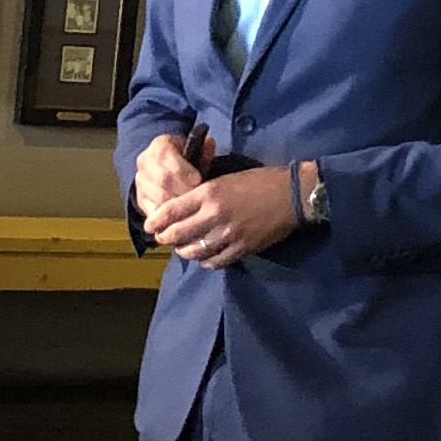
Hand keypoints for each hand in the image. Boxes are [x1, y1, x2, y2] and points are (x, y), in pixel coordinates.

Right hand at [132, 132, 209, 218]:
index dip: (183, 171)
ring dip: (178, 206)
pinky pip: (153, 212)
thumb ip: (204, 149)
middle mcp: (145, 163)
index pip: (167, 157)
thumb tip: (209, 144)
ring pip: (158, 198)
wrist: (163, 167)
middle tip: (198, 198)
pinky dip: (168, 218)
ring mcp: (141, 182)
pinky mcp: (140, 199)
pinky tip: (181, 219)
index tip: (198, 180)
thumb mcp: (195, 149)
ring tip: (193, 209)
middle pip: (163, 180)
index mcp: (159, 146)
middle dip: (183, 191)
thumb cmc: (185, 159)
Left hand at [145, 164, 303, 269]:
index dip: (155, 222)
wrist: (291, 195)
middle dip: (165, 239)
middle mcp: (215, 215)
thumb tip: (181, 209)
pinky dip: (205, 261)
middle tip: (162, 239)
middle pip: (177, 234)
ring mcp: (228, 234)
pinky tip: (204, 258)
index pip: (171, 211)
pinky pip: (215, 262)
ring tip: (182, 249)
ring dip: (184, 252)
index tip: (149, 226)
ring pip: (194, 251)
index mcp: (208, 193)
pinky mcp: (242, 248)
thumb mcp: (225, 179)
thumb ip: (202, 194)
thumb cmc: (258, 181)